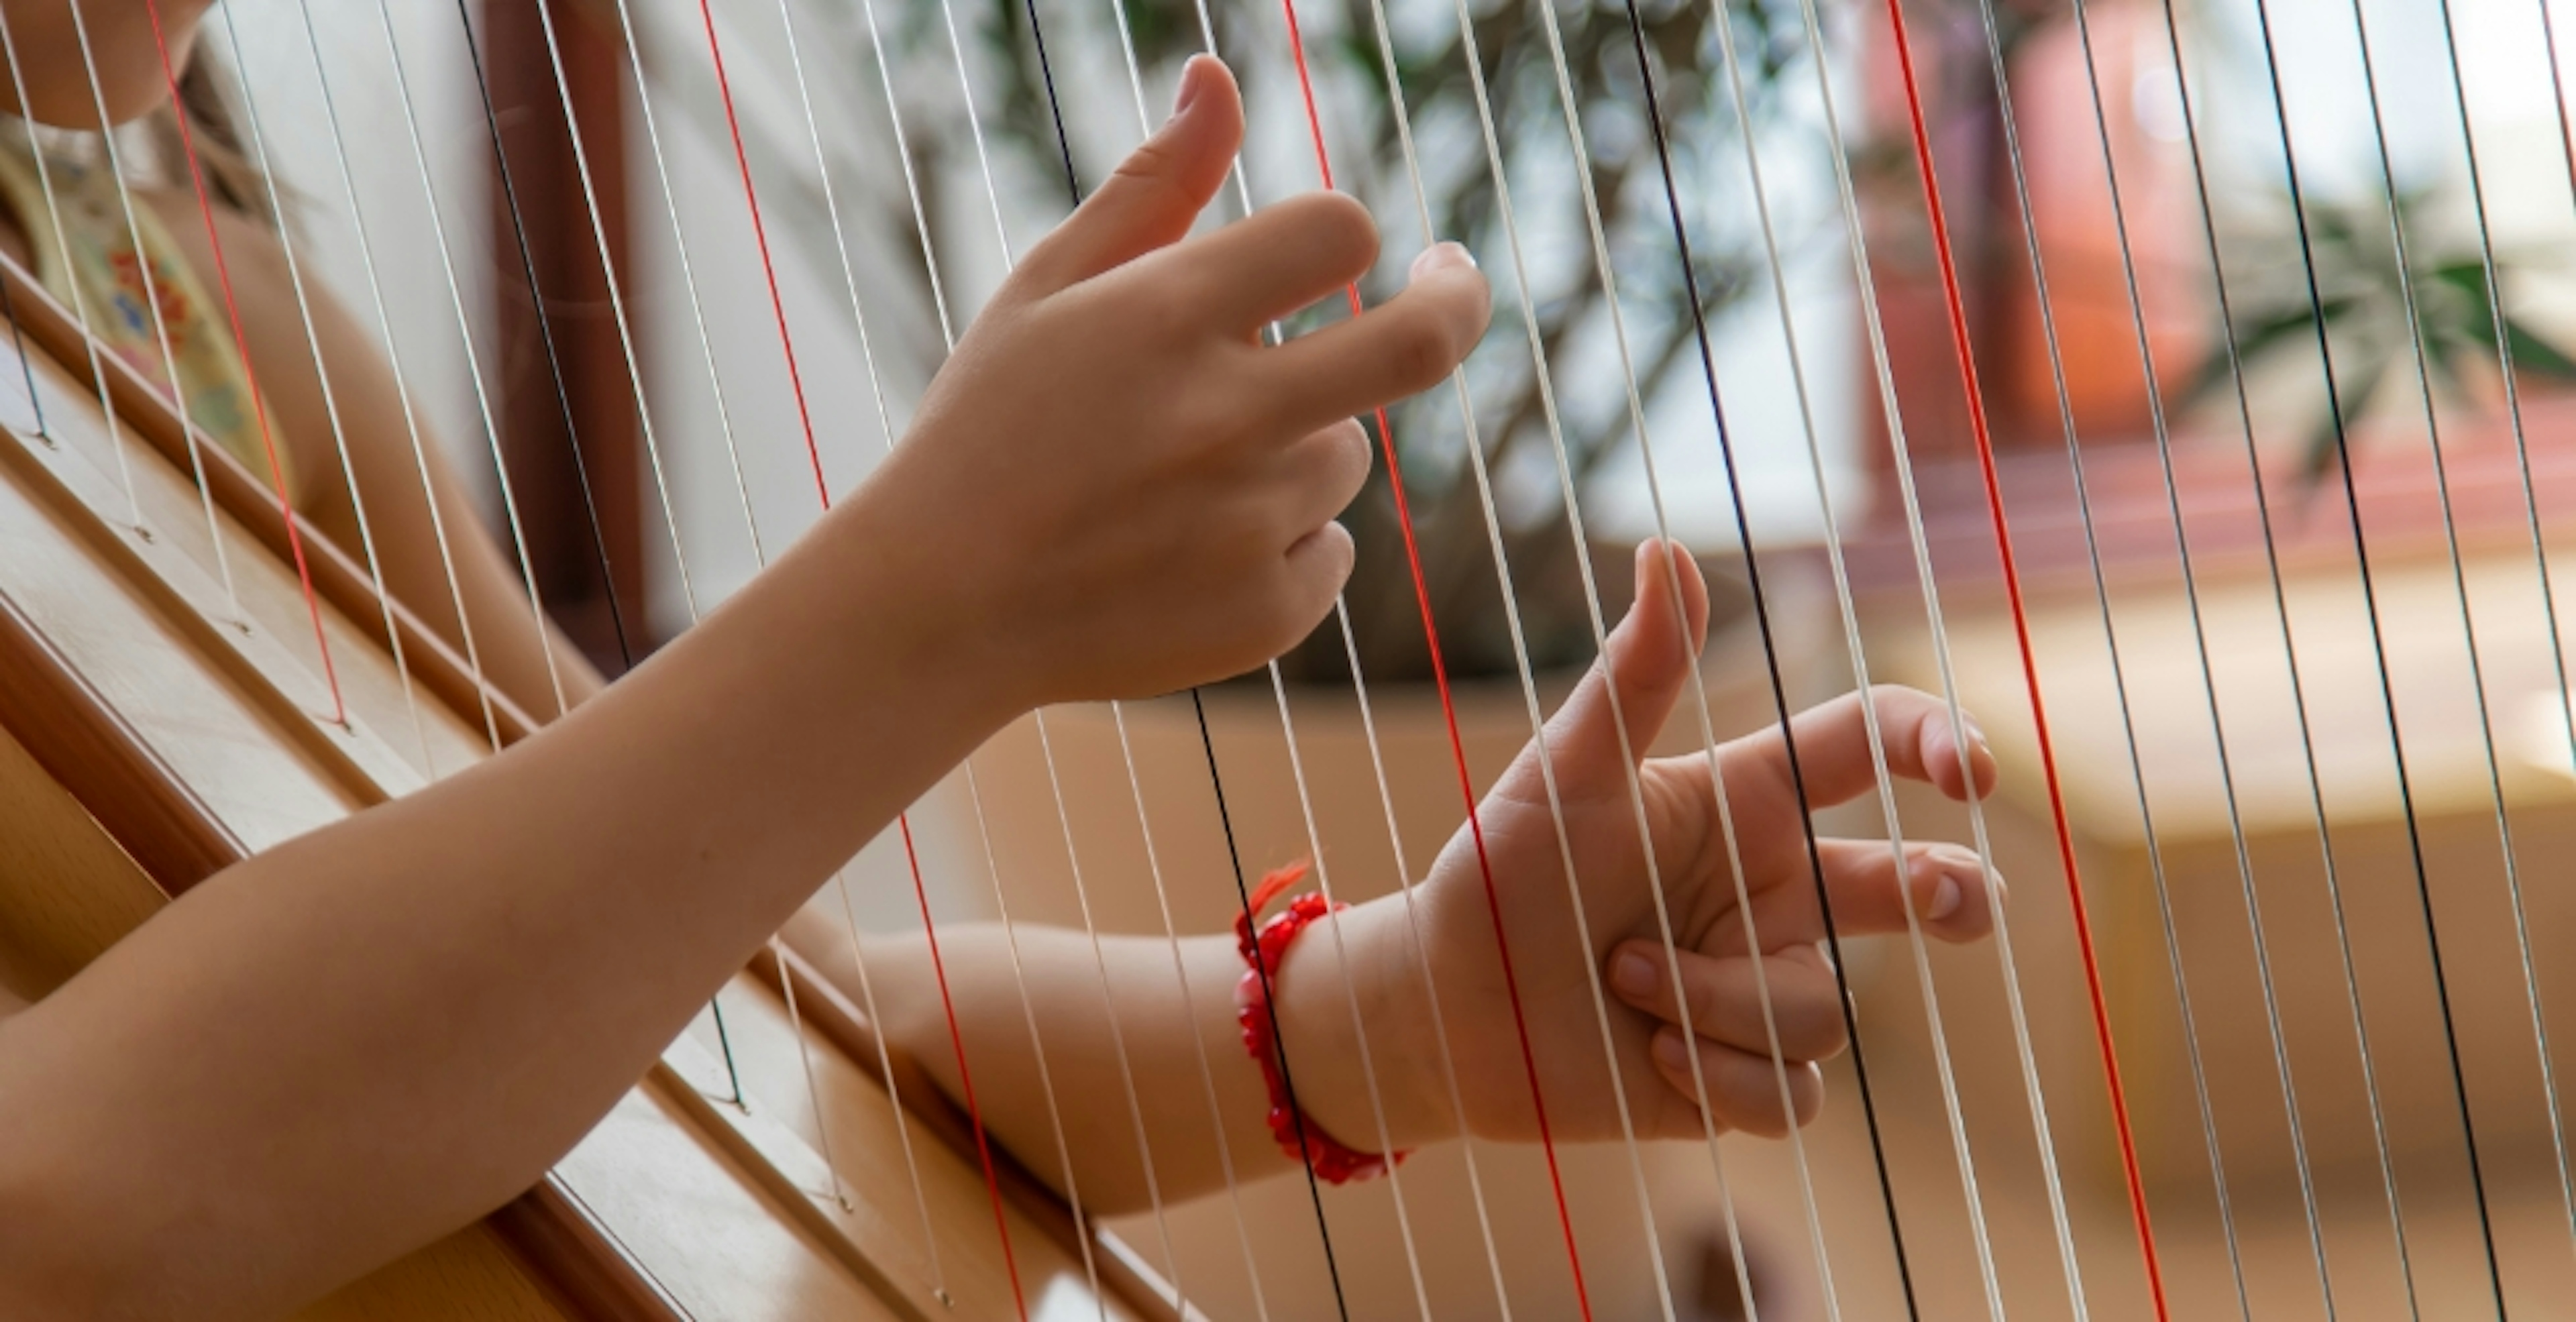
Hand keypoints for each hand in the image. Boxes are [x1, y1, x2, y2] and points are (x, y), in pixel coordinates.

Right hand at [851, 55, 1489, 709]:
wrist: (935, 609)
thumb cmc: (989, 428)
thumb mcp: (1047, 289)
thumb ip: (1152, 185)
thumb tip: (1219, 77)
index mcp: (1168, 316)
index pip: (1338, 232)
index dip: (1350, 237)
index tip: (1365, 253)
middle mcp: (1223, 415)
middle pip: (1419, 343)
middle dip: (1455, 300)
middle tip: (1447, 285)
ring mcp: (1250, 520)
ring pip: (1348, 456)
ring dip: (1299, 447)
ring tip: (1187, 476)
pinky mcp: (1264, 612)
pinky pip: (1331, 554)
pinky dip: (1282, 545)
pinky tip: (1189, 551)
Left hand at [1280, 542, 2002, 1149]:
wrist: (1444, 1005)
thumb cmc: (1501, 875)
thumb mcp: (1566, 771)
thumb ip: (1633, 673)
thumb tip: (1668, 546)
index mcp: (1747, 801)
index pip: (1868, 746)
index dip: (1937, 741)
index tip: (1967, 772)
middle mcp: (1773, 890)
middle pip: (1919, 887)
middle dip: (1959, 896)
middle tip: (1953, 901)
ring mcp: (1764, 984)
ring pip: (1819, 1005)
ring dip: (1717, 998)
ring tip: (1623, 978)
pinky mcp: (1744, 1073)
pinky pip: (1792, 1092)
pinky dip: (1718, 1074)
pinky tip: (1648, 1054)